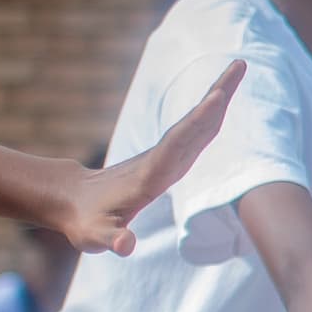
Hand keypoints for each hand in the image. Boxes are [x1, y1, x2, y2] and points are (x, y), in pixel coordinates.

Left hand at [58, 63, 243, 255]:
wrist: (72, 200)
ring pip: (197, 123)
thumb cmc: (85, 221)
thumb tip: (127, 246)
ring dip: (219, 97)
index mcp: (149, 175)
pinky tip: (225, 99)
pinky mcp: (168, 156)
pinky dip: (213, 112)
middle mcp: (160, 158)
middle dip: (217, 96)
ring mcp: (165, 155)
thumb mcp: (95, 236)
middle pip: (193, 124)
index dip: (198, 123)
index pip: (177, 145)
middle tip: (239, 66)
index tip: (218, 98)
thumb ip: (112, 240)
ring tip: (238, 69)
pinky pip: (196, 130)